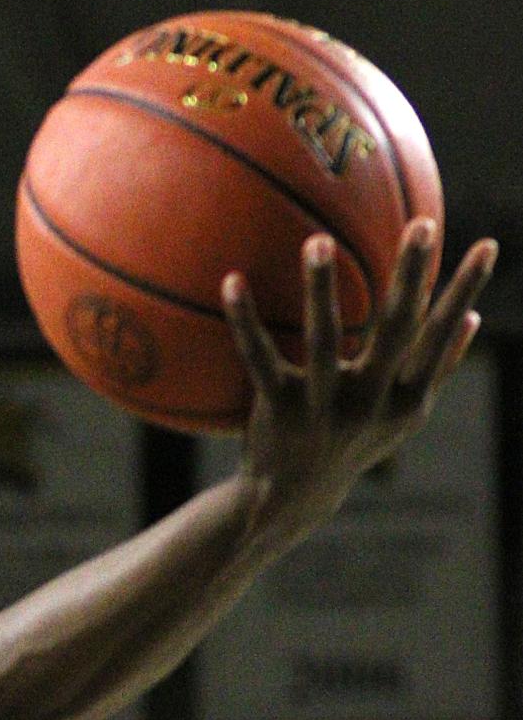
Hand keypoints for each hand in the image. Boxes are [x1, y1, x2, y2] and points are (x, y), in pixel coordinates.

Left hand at [222, 219, 497, 546]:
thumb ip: (437, 369)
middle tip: (422, 223)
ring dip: (321, 287)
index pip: (441, 335)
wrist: (294, 496)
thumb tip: (472, 318)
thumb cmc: (355, 443)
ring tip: (317, 239)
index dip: (465, 291)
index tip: (487, 244)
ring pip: (323, 338)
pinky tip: (232, 280)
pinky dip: (243, 319)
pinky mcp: (276, 407)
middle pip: (396, 329)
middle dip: (412, 275)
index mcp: (405, 399)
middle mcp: (368, 401)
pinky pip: (258, 356)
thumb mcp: (403, 417)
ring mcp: (321, 404)